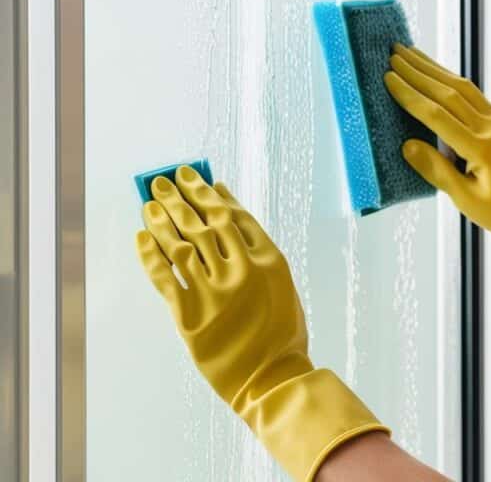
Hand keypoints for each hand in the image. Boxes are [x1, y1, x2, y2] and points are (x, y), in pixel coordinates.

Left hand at [135, 165, 389, 480]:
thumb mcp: (282, 286)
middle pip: (205, 222)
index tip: (199, 179)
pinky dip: (151, 254)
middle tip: (166, 180)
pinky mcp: (190, 315)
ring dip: (163, 219)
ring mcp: (215, 292)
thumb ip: (259, 256)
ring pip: (182, 243)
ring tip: (150, 202)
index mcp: (269, 260)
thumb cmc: (282, 334)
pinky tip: (142, 237)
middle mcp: (242, 270)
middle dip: (183, 197)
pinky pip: (164, 276)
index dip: (213, 195)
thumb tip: (235, 224)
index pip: (235, 216)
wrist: (272, 378)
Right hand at [383, 43, 490, 298]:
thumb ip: (437, 170)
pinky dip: (453, 84)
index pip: (437, 115)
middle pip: (449, 92)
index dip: (410, 95)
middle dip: (418, 71)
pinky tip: (436, 74)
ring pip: (464, 88)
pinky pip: (476, 96)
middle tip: (393, 52)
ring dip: (435, 69)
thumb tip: (407, 145)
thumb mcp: (466, 200)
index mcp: (483, 149)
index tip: (388, 77)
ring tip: (410, 53)